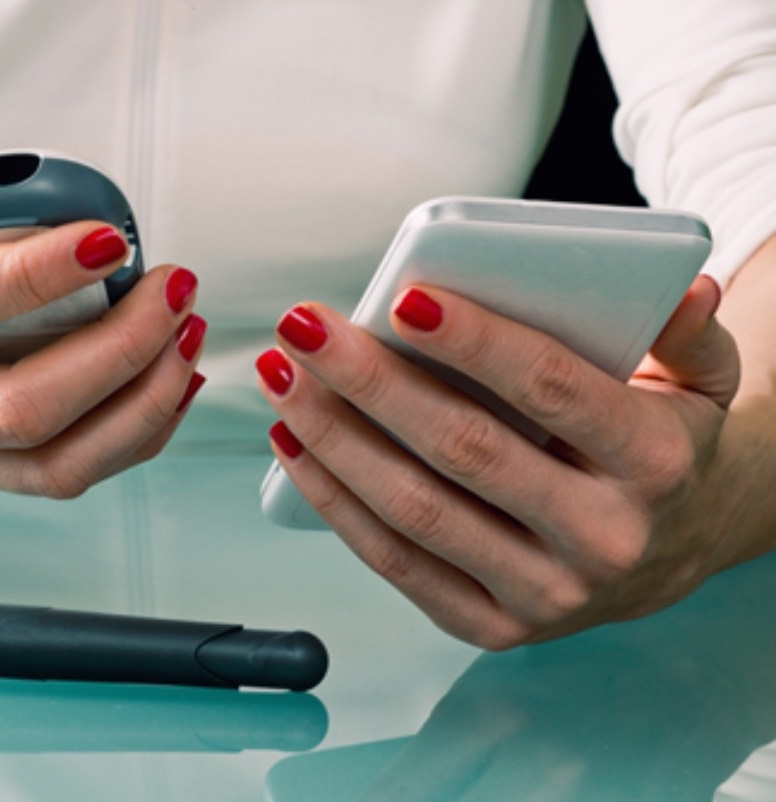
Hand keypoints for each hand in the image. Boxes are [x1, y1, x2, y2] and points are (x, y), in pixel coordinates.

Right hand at [0, 183, 205, 503]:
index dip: (37, 273)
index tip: (104, 236)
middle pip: (24, 410)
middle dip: (122, 351)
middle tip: (170, 289)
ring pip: (53, 464)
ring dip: (139, 406)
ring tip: (182, 338)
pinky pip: (55, 475)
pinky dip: (124, 437)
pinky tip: (159, 385)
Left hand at [256, 275, 739, 647]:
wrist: (672, 550)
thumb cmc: (663, 443)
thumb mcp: (701, 381)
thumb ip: (689, 333)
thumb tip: (683, 287)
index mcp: (654, 462)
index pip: (552, 389)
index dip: (475, 343)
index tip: (403, 298)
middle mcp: (602, 538)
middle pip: (463, 449)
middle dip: (371, 382)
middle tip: (306, 327)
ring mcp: (543, 595)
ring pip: (415, 511)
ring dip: (333, 439)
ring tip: (282, 377)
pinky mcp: (490, 626)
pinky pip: (395, 562)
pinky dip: (334, 501)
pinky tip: (294, 444)